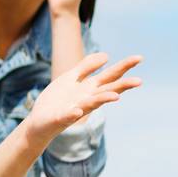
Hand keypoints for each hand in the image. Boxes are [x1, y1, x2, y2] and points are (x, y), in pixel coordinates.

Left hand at [24, 52, 141, 143]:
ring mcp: (74, 110)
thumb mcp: (71, 78)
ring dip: (102, 100)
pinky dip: (73, 114)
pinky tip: (77, 110)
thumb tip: (107, 55)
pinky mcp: (60, 119)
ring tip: (115, 97)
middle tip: (139, 80)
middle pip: (107, 91)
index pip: (110, 77)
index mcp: (89, 89)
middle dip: (122, 86)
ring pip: (91, 104)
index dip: (124, 67)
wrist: (38, 121)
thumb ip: (87, 67)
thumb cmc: (57, 100)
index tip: (139, 57)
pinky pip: (67, 116)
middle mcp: (86, 100)